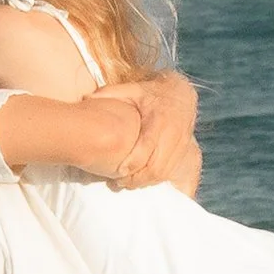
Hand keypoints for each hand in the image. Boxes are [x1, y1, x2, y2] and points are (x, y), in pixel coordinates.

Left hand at [109, 70, 197, 188]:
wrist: (182, 94)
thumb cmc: (151, 94)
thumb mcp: (133, 89)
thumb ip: (111, 93)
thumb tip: (86, 99)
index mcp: (159, 118)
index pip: (148, 145)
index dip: (134, 162)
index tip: (119, 171)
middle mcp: (173, 133)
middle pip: (157, 165)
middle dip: (138, 179)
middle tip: (119, 183)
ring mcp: (182, 144)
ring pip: (165, 172)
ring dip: (147, 182)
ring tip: (128, 184)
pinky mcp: (186, 152)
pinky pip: (173, 172)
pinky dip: (159, 181)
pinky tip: (145, 183)